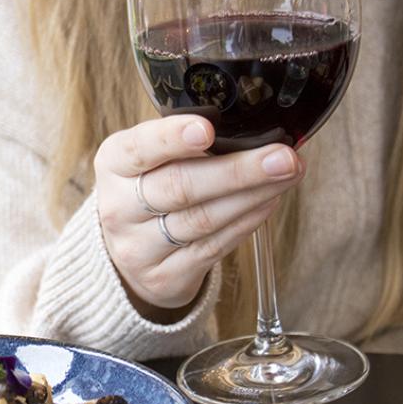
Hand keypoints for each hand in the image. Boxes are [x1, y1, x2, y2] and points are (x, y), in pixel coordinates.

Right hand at [94, 115, 303, 322]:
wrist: (131, 252)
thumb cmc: (150, 189)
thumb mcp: (150, 157)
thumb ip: (186, 141)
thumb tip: (255, 126)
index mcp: (113, 164)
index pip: (139, 149)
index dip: (172, 138)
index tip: (207, 130)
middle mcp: (118, 208)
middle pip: (180, 187)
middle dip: (238, 171)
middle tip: (282, 157)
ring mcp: (138, 248)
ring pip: (202, 219)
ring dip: (252, 196)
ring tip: (288, 174)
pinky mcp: (163, 277)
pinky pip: (212, 248)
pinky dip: (246, 222)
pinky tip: (268, 202)